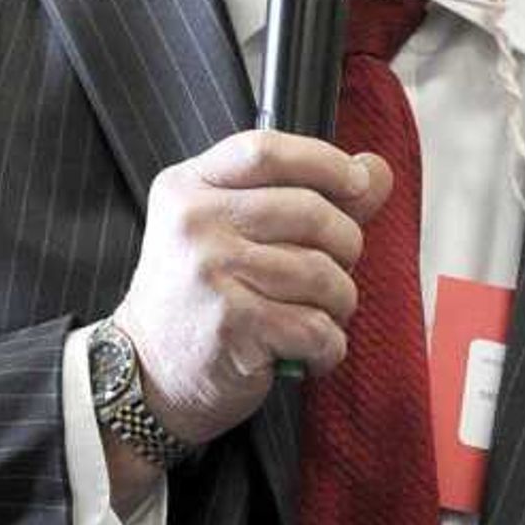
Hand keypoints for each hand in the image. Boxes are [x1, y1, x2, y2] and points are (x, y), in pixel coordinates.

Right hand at [112, 128, 391, 449]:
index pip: (266, 152)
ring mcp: (210, 273)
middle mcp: (195, 223)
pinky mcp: (232, 325)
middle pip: (310, 212)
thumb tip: (376, 170)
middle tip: (336, 271)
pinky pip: (316, 327)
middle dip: (345, 246)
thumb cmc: (202, 298)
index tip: (357, 183)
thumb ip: (307, 195)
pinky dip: (328, 347)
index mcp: (190, 187)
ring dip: (339, 302)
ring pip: (321, 273)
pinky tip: (310, 353)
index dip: (325, 162)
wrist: (148, 373)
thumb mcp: (234, 231)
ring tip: (321, 316)